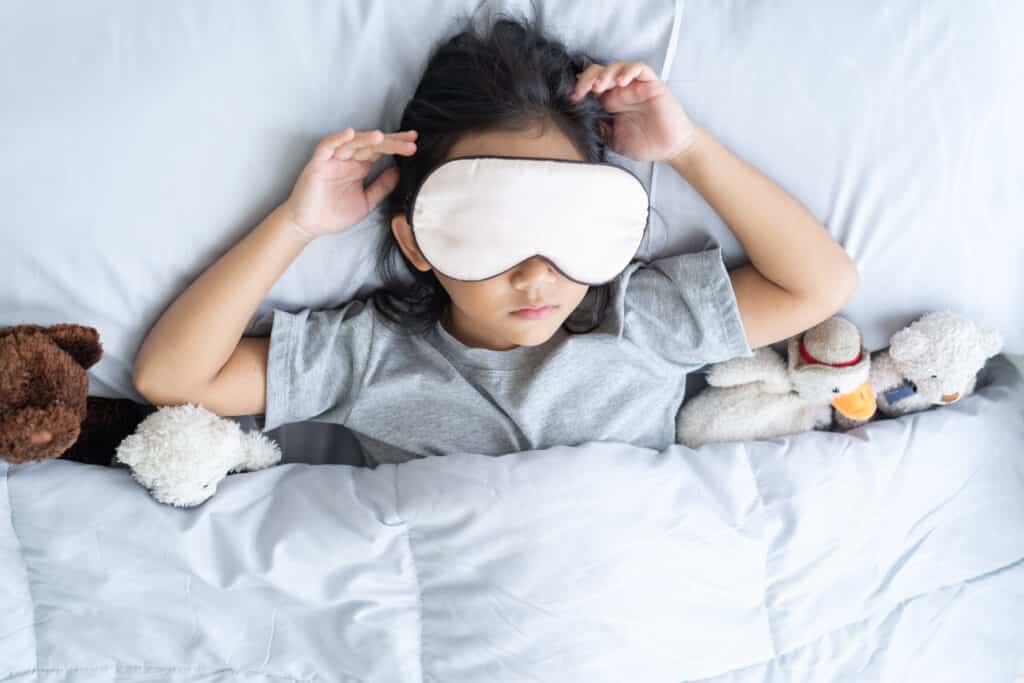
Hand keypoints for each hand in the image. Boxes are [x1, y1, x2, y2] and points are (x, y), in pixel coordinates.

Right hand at [280, 128, 417, 240]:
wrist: (309, 225)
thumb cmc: (334, 214)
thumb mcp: (366, 202)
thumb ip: (382, 186)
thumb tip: (399, 171)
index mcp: (359, 167)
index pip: (380, 151)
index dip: (396, 146)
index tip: (414, 144)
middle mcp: (347, 160)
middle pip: (371, 145)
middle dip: (390, 142)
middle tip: (410, 141)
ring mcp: (333, 160)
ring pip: (352, 143)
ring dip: (367, 138)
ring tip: (383, 137)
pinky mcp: (318, 163)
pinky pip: (327, 146)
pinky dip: (338, 139)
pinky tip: (350, 134)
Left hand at [569, 61, 697, 163]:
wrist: (670, 149)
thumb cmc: (645, 144)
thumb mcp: (614, 140)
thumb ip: (600, 129)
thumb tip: (583, 118)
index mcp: (611, 103)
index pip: (591, 85)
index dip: (580, 87)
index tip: (572, 98)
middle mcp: (622, 91)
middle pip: (600, 72)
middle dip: (587, 78)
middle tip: (581, 91)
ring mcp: (637, 86)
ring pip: (618, 67)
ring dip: (605, 73)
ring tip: (599, 86)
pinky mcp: (652, 85)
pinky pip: (640, 68)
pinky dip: (628, 71)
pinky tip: (621, 82)